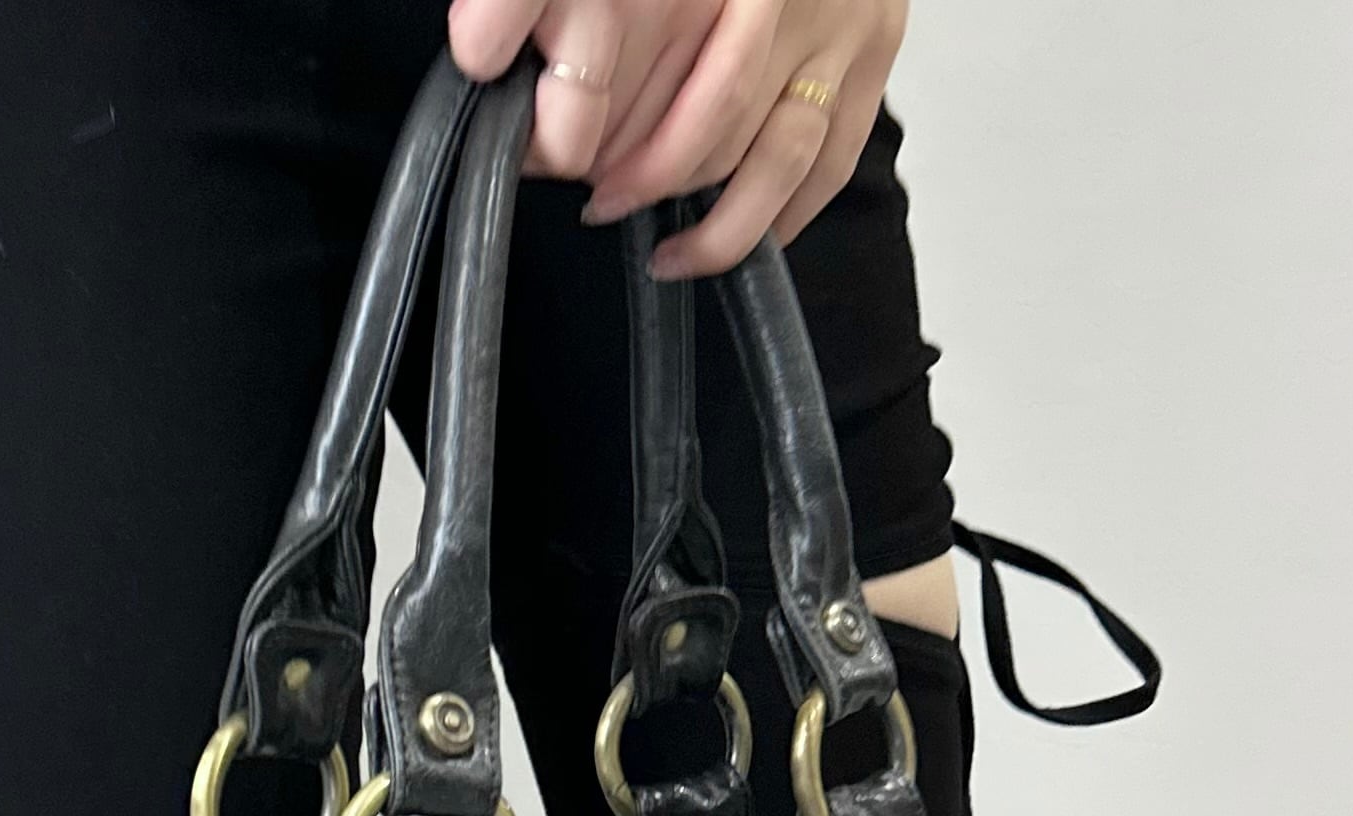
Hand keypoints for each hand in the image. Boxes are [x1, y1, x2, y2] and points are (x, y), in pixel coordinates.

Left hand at [447, 0, 907, 278]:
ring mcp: (840, 26)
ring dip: (718, 219)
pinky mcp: (872, 59)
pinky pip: (827, 162)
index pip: (658, 44)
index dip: (600, 114)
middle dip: (651, 173)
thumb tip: (480, 48)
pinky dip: (780, 214)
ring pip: (778, 152)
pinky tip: (735, 237)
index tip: (553, 153)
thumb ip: (549, 0)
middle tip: (601, 203)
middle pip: (716, 110)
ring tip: (666, 253)